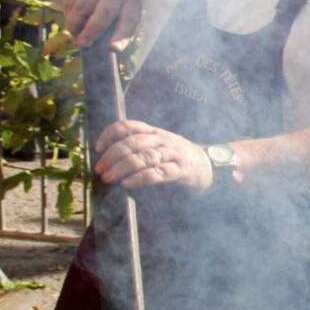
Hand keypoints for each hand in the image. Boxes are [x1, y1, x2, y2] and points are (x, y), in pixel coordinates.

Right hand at [64, 0, 142, 47]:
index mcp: (132, 2)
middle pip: (104, 13)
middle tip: (83, 45)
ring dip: (76, 27)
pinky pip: (70, 7)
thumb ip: (118, 33)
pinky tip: (74, 26)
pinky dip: (70, 20)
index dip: (121, 36)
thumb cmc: (116, 11)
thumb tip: (109, 50)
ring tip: (79, 40)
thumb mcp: (123, 18)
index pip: (129, 20)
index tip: (114, 49)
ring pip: (81, 9)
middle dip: (93, 31)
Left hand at [93, 120, 213, 190]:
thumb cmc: (178, 159)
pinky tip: (128, 184)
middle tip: (99, 170)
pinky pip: (158, 173)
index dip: (109, 135)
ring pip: (144, 156)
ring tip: (109, 178)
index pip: (128, 126)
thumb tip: (108, 161)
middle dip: (112, 156)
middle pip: (133, 142)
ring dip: (122, 167)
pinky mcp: (182, 171)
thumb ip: (140, 149)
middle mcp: (163, 140)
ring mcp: (173, 154)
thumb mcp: (159, 147)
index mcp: (155, 132)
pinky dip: (140, 178)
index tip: (97, 149)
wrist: (211, 167)